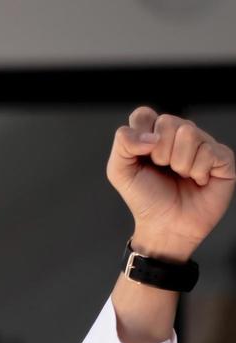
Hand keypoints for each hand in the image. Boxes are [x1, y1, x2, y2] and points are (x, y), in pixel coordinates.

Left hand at [108, 107, 232, 261]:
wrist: (167, 226)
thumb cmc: (146, 199)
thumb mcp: (120, 172)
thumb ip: (123, 144)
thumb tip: (150, 136)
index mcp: (154, 135)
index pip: (144, 115)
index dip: (140, 135)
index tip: (142, 157)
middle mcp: (179, 135)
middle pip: (168, 121)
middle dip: (159, 153)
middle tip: (163, 170)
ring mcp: (203, 144)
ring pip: (189, 133)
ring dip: (179, 163)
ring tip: (181, 176)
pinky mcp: (222, 157)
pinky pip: (209, 151)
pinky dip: (198, 171)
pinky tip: (198, 180)